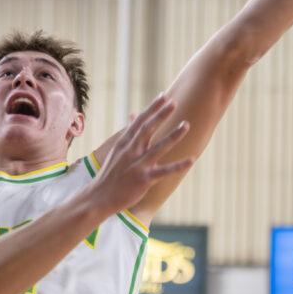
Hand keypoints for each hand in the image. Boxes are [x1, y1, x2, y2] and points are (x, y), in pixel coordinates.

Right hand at [89, 94, 193, 214]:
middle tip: (174, 102)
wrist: (100, 196)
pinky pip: (164, 171)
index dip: (152, 109)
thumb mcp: (117, 150)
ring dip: (173, 136)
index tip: (164, 96)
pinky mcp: (143, 180)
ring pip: (158, 148)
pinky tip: (191, 160)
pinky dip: (178, 166)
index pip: (139, 122)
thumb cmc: (111, 173)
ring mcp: (137, 165)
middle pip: (147, 130)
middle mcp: (130, 152)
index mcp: (124, 143)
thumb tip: (134, 114)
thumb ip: (129, 132)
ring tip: (187, 124)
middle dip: (161, 115)